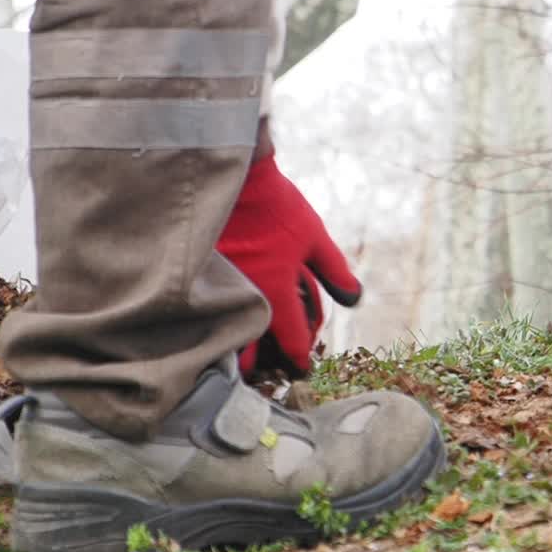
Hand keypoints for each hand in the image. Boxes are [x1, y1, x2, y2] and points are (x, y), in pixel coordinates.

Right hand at [217, 153, 361, 376]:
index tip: (301, 370)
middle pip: (247, 348)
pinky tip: (214, 319)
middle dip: (256, 365)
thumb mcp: (315, 238)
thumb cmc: (278, 207)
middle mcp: (244, 296)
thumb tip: (354, 298)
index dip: (299, 358)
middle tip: (262, 374)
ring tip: (237, 355)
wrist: (235, 178)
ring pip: (221, 331)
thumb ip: (334, 271)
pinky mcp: (197, 273)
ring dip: (231, 345)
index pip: (290, 339)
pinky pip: (205, 307)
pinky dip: (213, 318)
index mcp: (276, 292)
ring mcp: (216, 286)